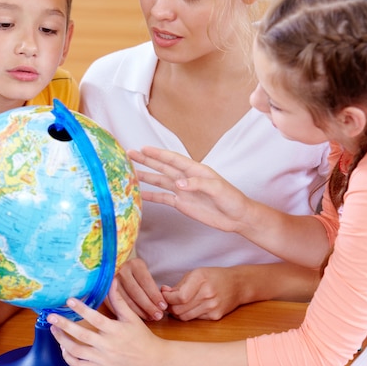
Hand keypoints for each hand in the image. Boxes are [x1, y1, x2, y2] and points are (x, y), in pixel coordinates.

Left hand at [47, 280, 165, 365]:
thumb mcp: (132, 317)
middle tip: (51, 316)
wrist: (152, 360)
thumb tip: (112, 281)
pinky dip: (68, 358)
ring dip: (62, 340)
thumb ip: (119, 300)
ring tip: (54, 329)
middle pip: (81, 335)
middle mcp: (107, 346)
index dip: (81, 309)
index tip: (69, 300)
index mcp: (115, 330)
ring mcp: (103, 360)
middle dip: (63, 325)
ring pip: (76, 351)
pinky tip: (64, 349)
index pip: (95, 318)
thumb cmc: (141, 336)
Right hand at [112, 258, 167, 320]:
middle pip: (136, 292)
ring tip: (150, 318)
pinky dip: (128, 312)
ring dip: (140, 312)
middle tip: (158, 316)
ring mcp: (112, 280)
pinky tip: (138, 317)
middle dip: (149, 306)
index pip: (146, 282)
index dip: (155, 296)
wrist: (118, 268)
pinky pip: (117, 304)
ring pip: (126, 300)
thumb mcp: (146, 273)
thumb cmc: (137, 275)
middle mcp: (122, 270)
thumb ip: (152, 286)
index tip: (163, 306)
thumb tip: (162, 305)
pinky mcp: (105, 290)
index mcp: (135, 264)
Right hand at [127, 147, 247, 231]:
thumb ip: (198, 184)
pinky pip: (163, 198)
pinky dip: (151, 196)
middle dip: (146, 160)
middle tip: (130, 154)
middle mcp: (186, 178)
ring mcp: (183, 191)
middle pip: (163, 167)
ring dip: (146, 176)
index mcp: (196, 170)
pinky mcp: (181, 204)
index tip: (143, 149)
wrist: (236, 217)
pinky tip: (140, 195)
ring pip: (160, 181)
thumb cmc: (232, 199)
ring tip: (131, 173)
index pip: (173, 159)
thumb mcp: (218, 188)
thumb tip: (178, 184)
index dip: (158, 154)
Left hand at [162, 267, 243, 320]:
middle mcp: (207, 293)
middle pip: (179, 309)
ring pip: (185, 317)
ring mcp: (212, 306)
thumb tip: (163, 292)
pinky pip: (195, 319)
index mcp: (201, 279)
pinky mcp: (215, 316)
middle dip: (169, 307)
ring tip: (177, 306)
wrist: (238, 284)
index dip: (167, 299)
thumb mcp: (196, 274)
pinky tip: (191, 308)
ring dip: (177, 313)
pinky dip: (189, 315)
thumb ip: (179, 285)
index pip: (179, 297)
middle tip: (168, 303)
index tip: (164, 296)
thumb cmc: (214, 277)